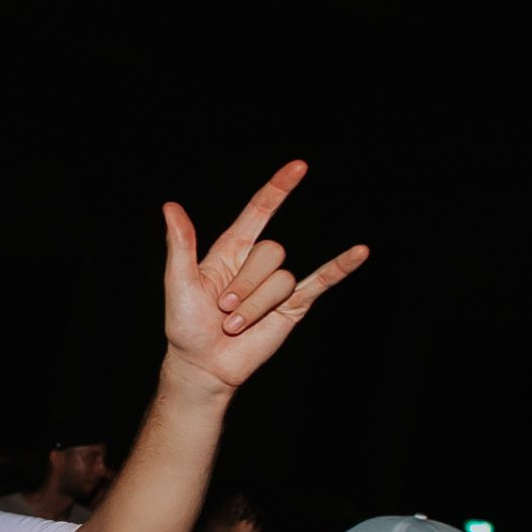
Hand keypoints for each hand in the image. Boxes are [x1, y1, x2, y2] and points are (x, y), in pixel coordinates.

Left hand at [160, 161, 368, 393]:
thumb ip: (180, 244)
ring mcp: (276, 285)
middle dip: (246, 284)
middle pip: (271, 252)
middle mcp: (256, 264)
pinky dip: (341, 267)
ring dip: (256, 306)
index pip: (259, 212)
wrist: (204, 365)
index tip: (299, 166)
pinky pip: (321, 281)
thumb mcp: (178, 281)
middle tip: (222, 309)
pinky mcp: (293, 306)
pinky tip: (360, 252)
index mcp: (230, 251)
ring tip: (234, 324)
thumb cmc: (185, 325)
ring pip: (283, 279)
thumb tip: (170, 207)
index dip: (279, 189)